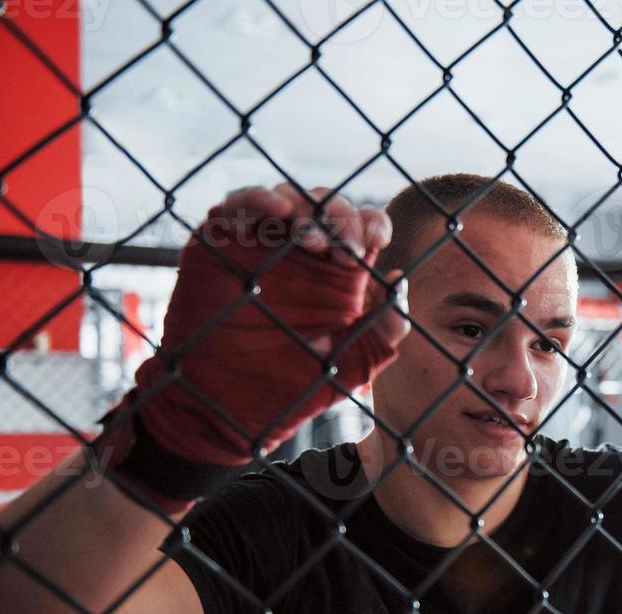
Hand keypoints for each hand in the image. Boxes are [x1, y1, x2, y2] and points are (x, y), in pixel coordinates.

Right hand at [94, 183, 411, 515]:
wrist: (227, 408)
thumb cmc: (289, 390)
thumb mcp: (352, 365)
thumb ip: (385, 330)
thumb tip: (400, 280)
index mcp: (336, 276)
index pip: (362, 228)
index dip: (372, 223)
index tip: (375, 241)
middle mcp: (301, 255)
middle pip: (328, 205)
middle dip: (341, 216)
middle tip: (342, 249)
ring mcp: (261, 247)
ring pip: (288, 197)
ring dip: (306, 207)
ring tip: (312, 239)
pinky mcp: (222, 245)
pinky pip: (238, 206)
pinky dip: (258, 200)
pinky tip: (279, 214)